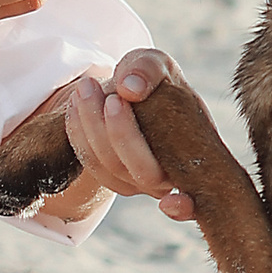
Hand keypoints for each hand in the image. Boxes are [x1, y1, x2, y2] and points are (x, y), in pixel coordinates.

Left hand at [61, 50, 197, 223]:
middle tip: (110, 94)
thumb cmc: (156, 81)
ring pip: (109, 167)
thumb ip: (148, 69)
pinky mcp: (110, 177)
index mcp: (193, 162)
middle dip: (121, 133)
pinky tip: (77, 102)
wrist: (133, 91)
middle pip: (141, 171)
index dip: (184, 208)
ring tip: (87, 86)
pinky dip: (79, 133)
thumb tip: (130, 89)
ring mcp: (135, 183)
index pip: (194, 199)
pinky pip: (90, 162)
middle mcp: (165, 182)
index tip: (170, 204)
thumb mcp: (158, 64)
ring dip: (92, 127)